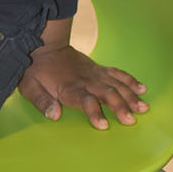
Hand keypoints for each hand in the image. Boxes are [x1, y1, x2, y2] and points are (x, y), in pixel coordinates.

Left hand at [17, 43, 148, 130]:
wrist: (45, 46)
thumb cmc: (36, 70)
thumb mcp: (29, 87)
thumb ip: (42, 102)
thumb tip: (54, 115)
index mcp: (69, 88)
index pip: (85, 101)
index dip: (94, 113)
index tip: (104, 125)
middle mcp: (86, 80)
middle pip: (107, 93)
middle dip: (120, 107)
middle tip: (131, 120)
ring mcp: (95, 73)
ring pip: (117, 84)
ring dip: (130, 96)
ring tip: (143, 108)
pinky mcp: (99, 69)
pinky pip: (118, 74)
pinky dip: (130, 81)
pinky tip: (142, 89)